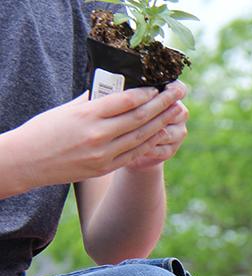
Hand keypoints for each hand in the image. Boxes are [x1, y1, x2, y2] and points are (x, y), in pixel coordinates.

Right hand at [15, 82, 186, 187]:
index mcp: (88, 115)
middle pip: (140, 118)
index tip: (159, 87)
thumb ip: (93, 101)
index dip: (146, 94)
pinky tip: (161, 133)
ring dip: (162, 123)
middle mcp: (99, 135)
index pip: (125, 101)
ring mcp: (104, 154)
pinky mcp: (105, 168)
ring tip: (177, 112)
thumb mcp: (67, 109)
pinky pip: (134, 154)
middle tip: (179, 93)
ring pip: (141, 137)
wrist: (28, 161)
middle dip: (163, 104)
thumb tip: (115, 90)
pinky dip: (149, 143)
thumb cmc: (45, 130)